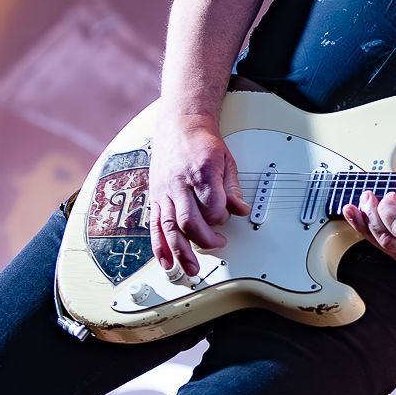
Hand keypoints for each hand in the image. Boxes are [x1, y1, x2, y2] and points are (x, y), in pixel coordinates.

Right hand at [147, 111, 250, 276]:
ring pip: (169, 227)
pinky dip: (159, 245)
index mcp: (201, 171)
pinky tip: (165, 261)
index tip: (227, 218)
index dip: (222, 218)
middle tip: (218, 245)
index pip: (212, 206)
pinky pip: (154, 225)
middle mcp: (179, 183)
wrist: (179, 126)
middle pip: (189, 220)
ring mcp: (164, 191)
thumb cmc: (203, 142)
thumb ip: (232, 189)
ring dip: (179, 252)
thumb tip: (241, 210)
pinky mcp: (155, 196)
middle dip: (204, 240)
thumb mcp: (227, 161)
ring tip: (190, 269)